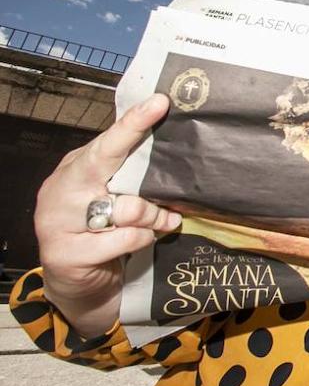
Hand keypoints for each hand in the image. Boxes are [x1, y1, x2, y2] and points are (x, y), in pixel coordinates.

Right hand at [36, 95, 179, 337]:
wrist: (75, 283)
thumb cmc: (100, 231)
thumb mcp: (109, 195)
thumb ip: (128, 173)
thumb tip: (170, 143)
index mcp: (76, 168)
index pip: (106, 140)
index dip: (132, 122)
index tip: (160, 103)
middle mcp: (62, 189)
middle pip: (104, 162)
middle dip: (138, 155)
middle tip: (172, 161)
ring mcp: (58, 221)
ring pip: (126, 207)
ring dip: (155, 215)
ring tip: (167, 220)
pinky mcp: (67, 254)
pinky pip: (125, 238)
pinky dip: (143, 239)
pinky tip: (145, 240)